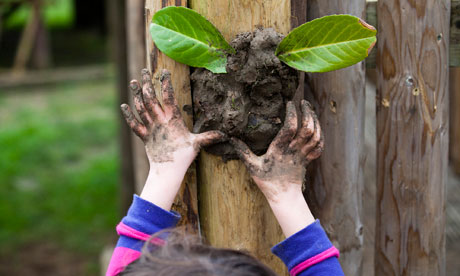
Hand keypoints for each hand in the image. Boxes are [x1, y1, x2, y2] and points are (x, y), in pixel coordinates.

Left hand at [121, 69, 224, 208]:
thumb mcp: (197, 143)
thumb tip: (225, 134)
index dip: (166, 83)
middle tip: (144, 71)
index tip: (164, 72)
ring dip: (136, 94)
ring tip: (133, 81)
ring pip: (141, 107)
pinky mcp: (144, 136)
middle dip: (147, 83)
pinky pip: (134, 124)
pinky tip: (124, 105)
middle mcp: (159, 121)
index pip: (169, 97)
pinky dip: (128, 115)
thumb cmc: (183, 156)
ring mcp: (150, 128)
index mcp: (172, 119)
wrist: (168, 170)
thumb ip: (209, 136)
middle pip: (151, 98)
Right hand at [230, 100, 322, 235]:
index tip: (290, 103)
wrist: (284, 197)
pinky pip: (319, 145)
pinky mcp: (308, 159)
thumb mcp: (252, 166)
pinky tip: (316, 126)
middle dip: (308, 113)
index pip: (290, 128)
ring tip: (310, 110)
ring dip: (315, 121)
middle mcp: (294, 151)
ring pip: (315, 135)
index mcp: (280, 150)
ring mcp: (303, 155)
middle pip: (307, 128)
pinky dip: (320, 134)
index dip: (292, 113)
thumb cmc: (267, 181)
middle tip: (303, 102)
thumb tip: (231, 137)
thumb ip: (242, 151)